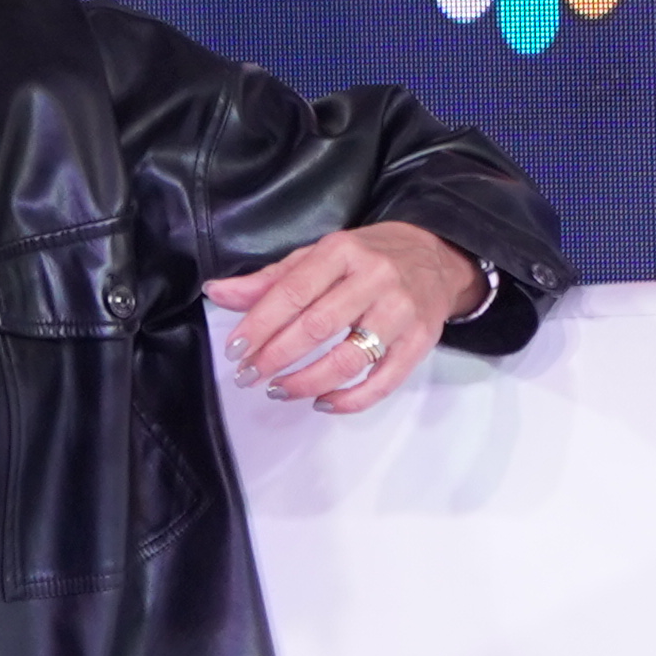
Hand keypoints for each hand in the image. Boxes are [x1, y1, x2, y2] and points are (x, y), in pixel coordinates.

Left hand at [202, 223, 476, 415]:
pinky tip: (322, 403)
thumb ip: (270, 280)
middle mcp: (374, 278)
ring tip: (279, 390)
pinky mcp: (420, 342)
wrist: (437, 258)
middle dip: (276, 356)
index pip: (292, 292)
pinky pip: (383, 381)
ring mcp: (401, 312)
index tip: (236, 351)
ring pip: (349, 358)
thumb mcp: (319, 256)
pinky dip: (350, 400)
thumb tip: (218, 292)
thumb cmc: (368, 258)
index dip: (259, 325)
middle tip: (249, 376)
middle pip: (317, 326)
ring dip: (307, 382)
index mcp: (342, 251)